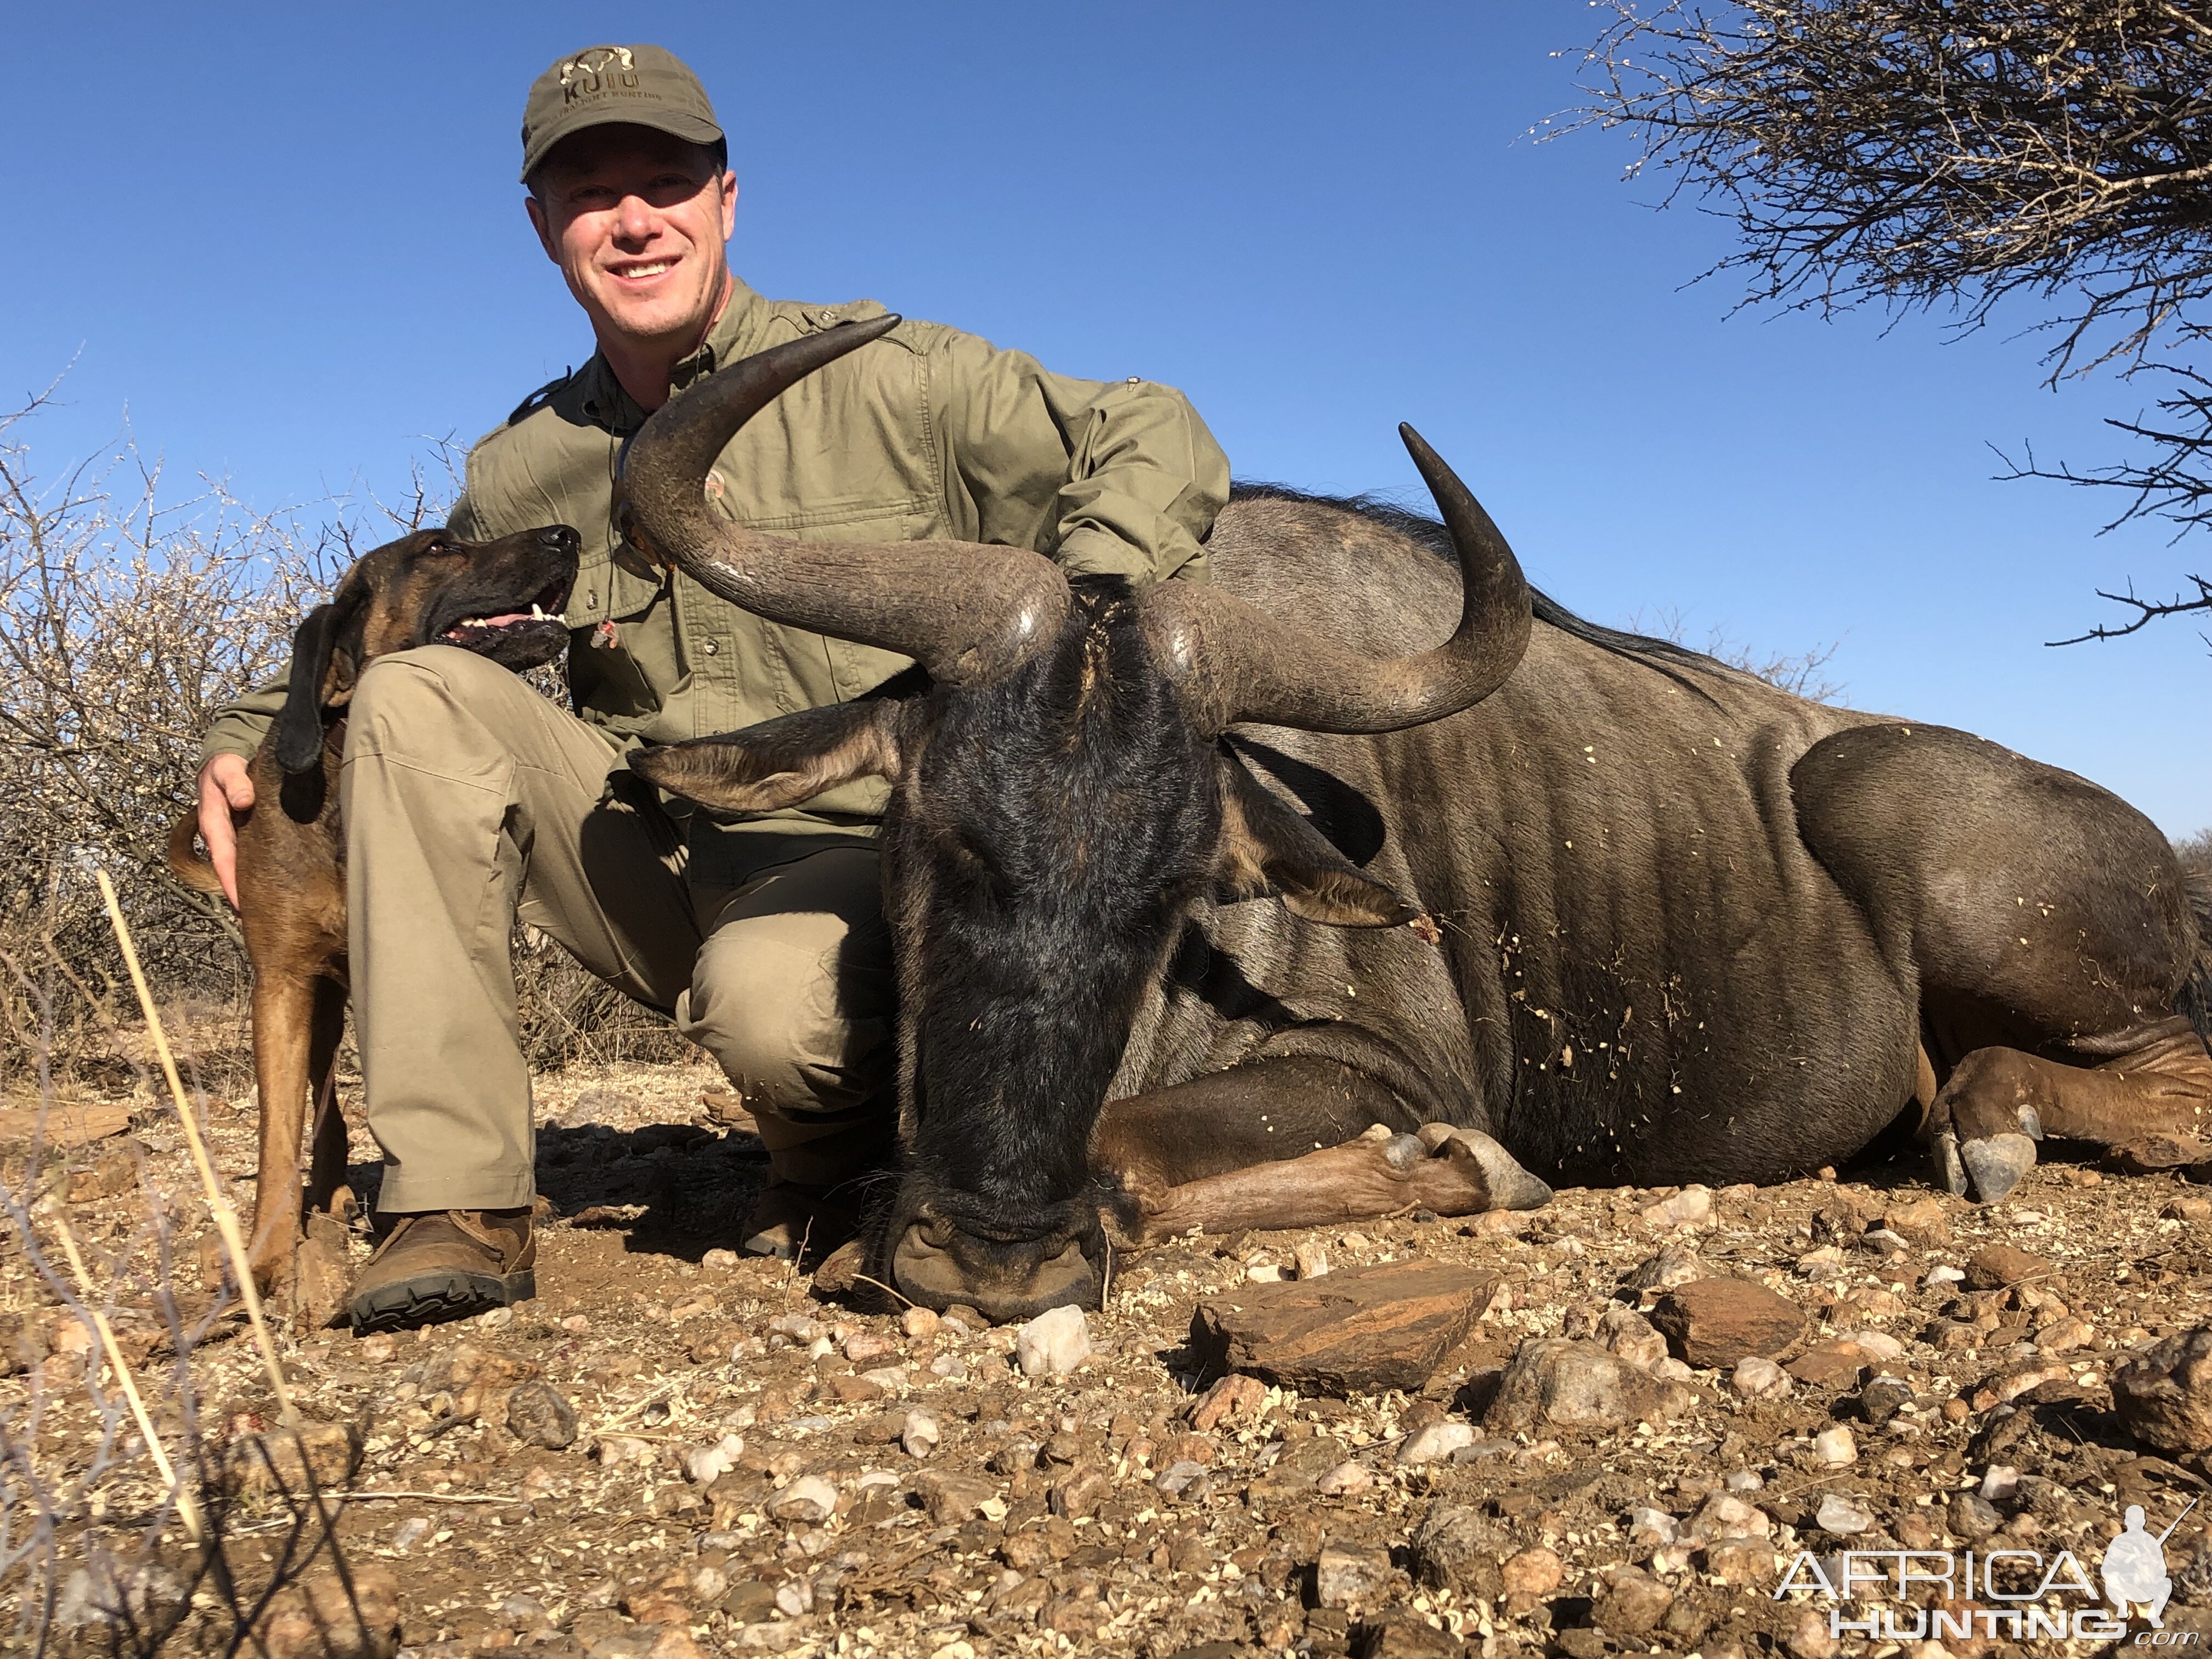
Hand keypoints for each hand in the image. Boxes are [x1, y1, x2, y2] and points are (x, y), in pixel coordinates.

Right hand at [195, 752, 254, 909]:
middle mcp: (221, 834)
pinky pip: (250, 854)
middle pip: (231, 869)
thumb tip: (243, 800)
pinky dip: (257, 869)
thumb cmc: (225, 764)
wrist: (227, 756)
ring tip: (266, 908)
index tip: (241, 904)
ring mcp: (232, 834)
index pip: (223, 859)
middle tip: (258, 917)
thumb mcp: (227, 768)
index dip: (231, 882)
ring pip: (241, 864)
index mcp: (214, 824)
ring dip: (249, 884)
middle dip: (241, 892)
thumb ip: (234, 782)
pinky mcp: (244, 831)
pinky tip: (273, 881)